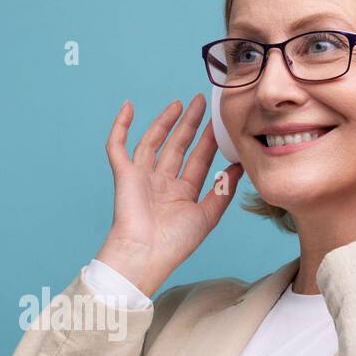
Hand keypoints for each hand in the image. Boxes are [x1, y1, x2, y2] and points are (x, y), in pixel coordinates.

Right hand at [95, 94, 243, 297]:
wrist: (146, 254)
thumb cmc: (175, 242)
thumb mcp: (207, 216)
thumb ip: (222, 191)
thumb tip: (238, 167)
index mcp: (181, 193)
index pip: (198, 159)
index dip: (209, 140)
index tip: (220, 121)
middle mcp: (161, 182)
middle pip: (177, 146)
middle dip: (190, 124)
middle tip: (202, 101)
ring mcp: (142, 177)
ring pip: (153, 142)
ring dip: (164, 122)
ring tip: (179, 103)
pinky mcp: (124, 175)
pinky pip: (117, 147)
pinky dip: (120, 127)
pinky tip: (128, 107)